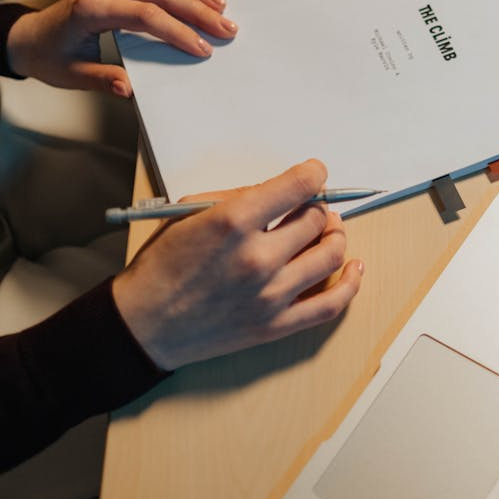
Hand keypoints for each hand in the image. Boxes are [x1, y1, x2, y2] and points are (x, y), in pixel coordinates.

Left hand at [6, 0, 237, 96]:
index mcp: (91, 10)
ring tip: (220, 6)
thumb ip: (102, 79)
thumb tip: (130, 89)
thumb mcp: (72, 76)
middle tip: (226, 28)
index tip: (202, 49)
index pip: (145, 15)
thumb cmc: (51, 58)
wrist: (29, 37)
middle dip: (198, 10)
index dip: (177, 31)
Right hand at [112, 159, 362, 370]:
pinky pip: (330, 304)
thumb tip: (281, 191)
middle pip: (316, 221)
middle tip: (315, 207)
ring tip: (329, 231)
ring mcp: (270, 295)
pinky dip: (350, 284)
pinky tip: (355, 267)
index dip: (314, 174)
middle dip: (319, 208)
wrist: (143, 324)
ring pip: (330, 257)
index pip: (297, 187)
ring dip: (336, 237)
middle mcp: (257, 259)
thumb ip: (239, 197)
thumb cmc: (161, 265)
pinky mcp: (276, 325)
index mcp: (233, 223)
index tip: (316, 174)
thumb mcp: (189, 213)